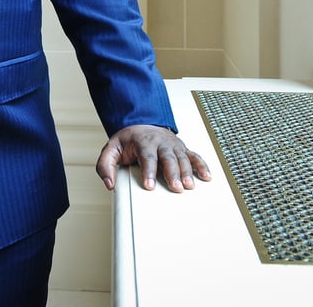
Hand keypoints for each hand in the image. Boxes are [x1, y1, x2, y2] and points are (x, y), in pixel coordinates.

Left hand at [96, 125, 211, 192]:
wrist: (142, 124)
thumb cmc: (128, 140)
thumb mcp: (111, 149)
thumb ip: (106, 165)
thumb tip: (110, 184)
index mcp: (143, 141)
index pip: (147, 157)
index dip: (149, 172)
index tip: (149, 186)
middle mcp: (160, 142)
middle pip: (168, 158)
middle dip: (172, 173)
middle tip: (175, 188)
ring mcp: (173, 145)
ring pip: (182, 158)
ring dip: (187, 172)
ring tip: (189, 186)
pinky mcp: (182, 148)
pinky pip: (194, 156)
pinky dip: (202, 165)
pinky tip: (207, 177)